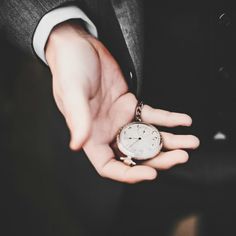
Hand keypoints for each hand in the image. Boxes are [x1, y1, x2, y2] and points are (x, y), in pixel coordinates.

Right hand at [46, 22, 199, 182]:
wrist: (80, 46)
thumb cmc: (70, 68)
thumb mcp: (72, 92)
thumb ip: (78, 118)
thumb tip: (77, 144)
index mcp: (91, 134)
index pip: (109, 165)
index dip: (129, 174)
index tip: (150, 174)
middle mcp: (107, 130)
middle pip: (135, 154)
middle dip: (159, 159)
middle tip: (180, 156)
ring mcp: (121, 118)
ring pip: (147, 137)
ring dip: (170, 141)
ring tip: (190, 142)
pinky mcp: (131, 104)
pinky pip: (152, 115)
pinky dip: (169, 119)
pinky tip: (183, 121)